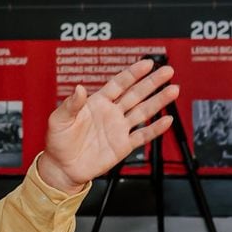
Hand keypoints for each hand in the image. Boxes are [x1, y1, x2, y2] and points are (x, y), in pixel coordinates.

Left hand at [36, 59, 178, 191]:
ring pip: (143, 112)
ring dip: (158, 101)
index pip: (119, 84)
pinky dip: (155, 129)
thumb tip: (79, 88)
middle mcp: (112, 113)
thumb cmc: (58, 142)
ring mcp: (119, 129)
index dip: (133, 73)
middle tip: (167, 71)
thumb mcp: (59, 120)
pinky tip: (167, 120)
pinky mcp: (123, 146)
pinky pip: (142, 136)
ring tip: (173, 90)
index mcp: (97, 102)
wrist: (63, 167)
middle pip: (136, 94)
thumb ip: (71, 104)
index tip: (146, 63)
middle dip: (152, 83)